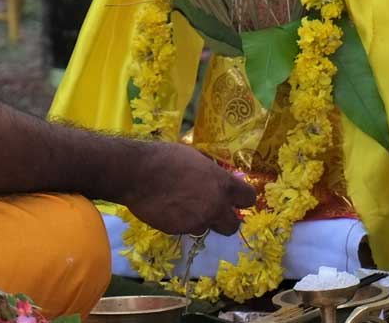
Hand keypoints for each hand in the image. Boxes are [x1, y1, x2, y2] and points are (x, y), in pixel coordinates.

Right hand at [123, 142, 256, 235]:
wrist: (139, 174)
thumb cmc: (168, 158)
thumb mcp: (197, 159)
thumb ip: (211, 174)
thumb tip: (217, 179)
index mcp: (222, 184)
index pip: (248, 198)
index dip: (242, 199)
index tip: (236, 199)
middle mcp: (215, 206)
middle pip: (232, 226)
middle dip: (226, 220)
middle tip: (215, 210)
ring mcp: (197, 221)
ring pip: (206, 228)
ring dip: (200, 220)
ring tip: (183, 205)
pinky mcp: (178, 231)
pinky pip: (185, 229)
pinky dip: (180, 221)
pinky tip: (168, 207)